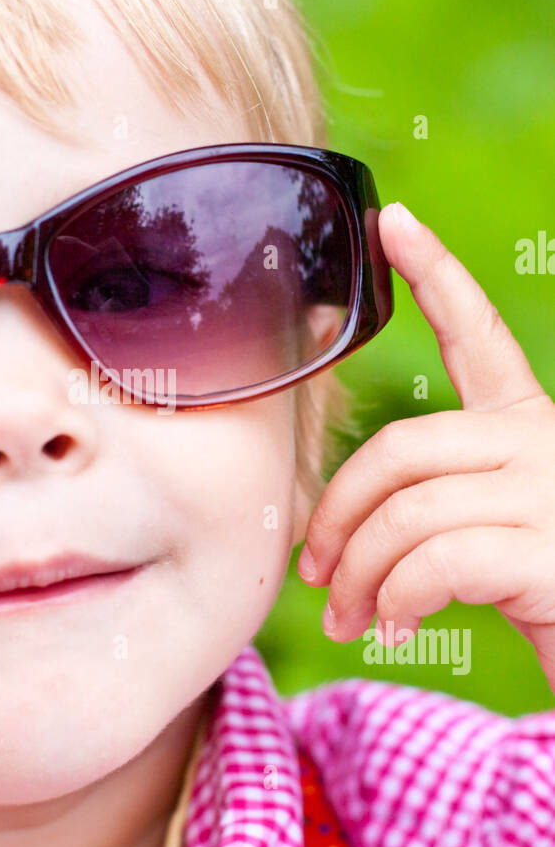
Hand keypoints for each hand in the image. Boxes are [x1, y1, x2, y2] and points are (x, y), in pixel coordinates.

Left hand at [297, 201, 554, 692]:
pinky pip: (433, 561)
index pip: (479, 336)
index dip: (435, 273)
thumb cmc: (553, 597)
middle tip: (315, 576)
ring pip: (405, 511)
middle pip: (400, 447)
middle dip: (336, 514)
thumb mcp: (498, 536)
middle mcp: (546, 444)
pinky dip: (396, 600)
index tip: (395, 220)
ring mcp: (552, 493)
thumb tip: (333, 540)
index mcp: (532, 428)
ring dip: (357, 575)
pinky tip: (395, 626)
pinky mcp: (552, 552)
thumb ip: (439, 507)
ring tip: (349, 618)